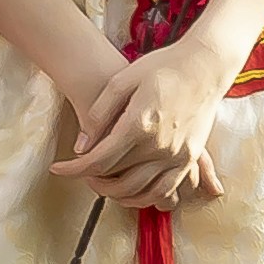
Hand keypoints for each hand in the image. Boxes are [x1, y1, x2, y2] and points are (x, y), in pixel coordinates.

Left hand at [56, 5, 256, 211]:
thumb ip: (99, 114)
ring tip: (104, 185)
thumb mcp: (122, 80)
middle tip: (81, 172)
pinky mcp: (190, 158)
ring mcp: (178, 155)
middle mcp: (160, 145)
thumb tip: (82, 147)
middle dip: (92, 182)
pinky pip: (168, 191)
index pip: (98, 161)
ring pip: (143, 193)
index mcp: (139, 124)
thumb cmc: (163, 67)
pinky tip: (133, 192)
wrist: (205, 65)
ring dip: (118, 196)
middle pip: (118, 181)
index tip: (58, 169)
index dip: (73, 169)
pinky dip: (147, 198)